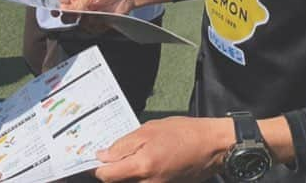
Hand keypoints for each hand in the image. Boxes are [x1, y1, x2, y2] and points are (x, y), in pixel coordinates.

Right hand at [56, 0, 133, 25]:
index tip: (55, 13)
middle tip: (80, 12)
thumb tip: (62, 8)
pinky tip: (102, 18)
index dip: (57, 10)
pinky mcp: (97, 25)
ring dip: (87, 21)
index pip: (61, 5)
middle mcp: (81, 9)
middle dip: (72, 17)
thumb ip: (77, 3)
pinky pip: (92, 31)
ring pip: (80, 26)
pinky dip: (97, 26)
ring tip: (96, 12)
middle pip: (68, 18)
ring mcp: (89, 18)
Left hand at [94, 117, 233, 182]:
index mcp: (142, 166)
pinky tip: (143, 159)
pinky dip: (138, 174)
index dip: (97, 167)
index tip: (94, 158)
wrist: (211, 146)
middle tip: (111, 153)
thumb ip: (123, 145)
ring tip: (129, 154)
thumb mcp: (149, 130)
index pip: (107, 176)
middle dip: (111, 170)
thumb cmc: (182, 133)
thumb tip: (103, 156)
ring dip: (125, 172)